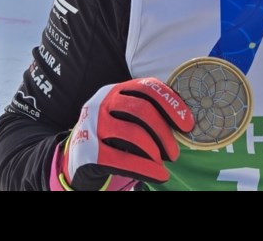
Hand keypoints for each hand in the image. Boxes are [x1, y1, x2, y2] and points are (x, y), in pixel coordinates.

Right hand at [59, 78, 194, 189]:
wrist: (74, 159)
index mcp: (115, 90)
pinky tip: (159, 175)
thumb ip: (148, 112)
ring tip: (163, 163)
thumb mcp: (125, 117)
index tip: (187, 125)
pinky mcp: (87, 151)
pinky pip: (122, 159)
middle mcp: (101, 103)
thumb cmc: (111, 136)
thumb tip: (185, 122)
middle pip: (142, 111)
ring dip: (156, 151)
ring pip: (134, 134)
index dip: (172, 104)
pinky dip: (146, 169)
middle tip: (175, 152)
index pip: (148, 88)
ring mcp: (92, 126)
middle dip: (165, 133)